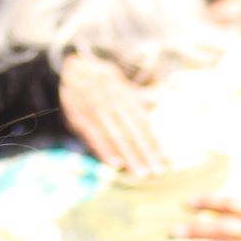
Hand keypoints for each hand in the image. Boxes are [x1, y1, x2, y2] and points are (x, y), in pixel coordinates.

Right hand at [58, 52, 169, 176]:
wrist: (73, 67)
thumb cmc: (105, 84)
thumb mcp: (125, 85)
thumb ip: (144, 95)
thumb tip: (163, 97)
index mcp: (126, 97)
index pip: (142, 123)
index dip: (154, 142)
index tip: (166, 159)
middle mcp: (112, 103)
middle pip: (131, 132)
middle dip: (144, 153)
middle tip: (156, 172)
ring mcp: (95, 111)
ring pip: (114, 136)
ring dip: (127, 156)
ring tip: (139, 173)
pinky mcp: (79, 118)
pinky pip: (93, 136)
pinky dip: (103, 150)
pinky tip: (114, 164)